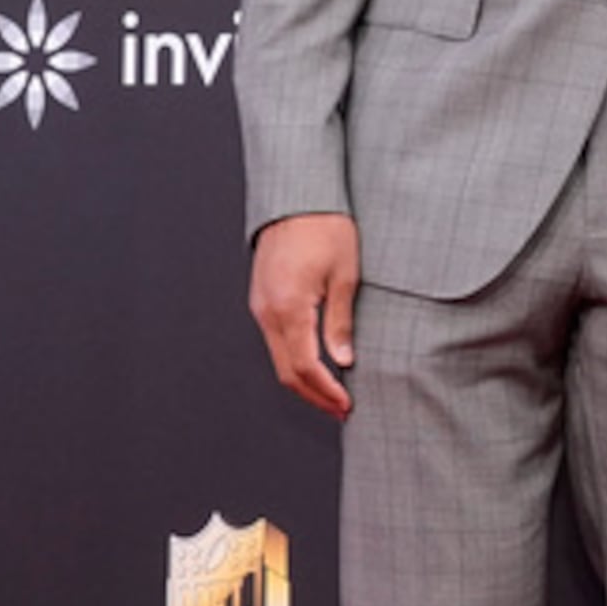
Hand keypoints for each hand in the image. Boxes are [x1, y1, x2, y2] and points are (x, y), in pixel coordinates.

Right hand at [247, 214, 361, 416]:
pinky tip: (315, 364)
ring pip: (278, 358)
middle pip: (286, 371)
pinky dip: (294, 360)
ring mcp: (260, 305)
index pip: (305, 366)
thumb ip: (340, 323)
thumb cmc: (325, 227)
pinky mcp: (261, 299)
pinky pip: (275, 340)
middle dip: (314, 396)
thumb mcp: (345, 276)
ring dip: (303, 381)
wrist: (297, 196)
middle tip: (341, 409)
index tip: (346, 404)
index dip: (326, 391)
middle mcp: (267, 310)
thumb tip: (342, 361)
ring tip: (332, 393)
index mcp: (289, 306)